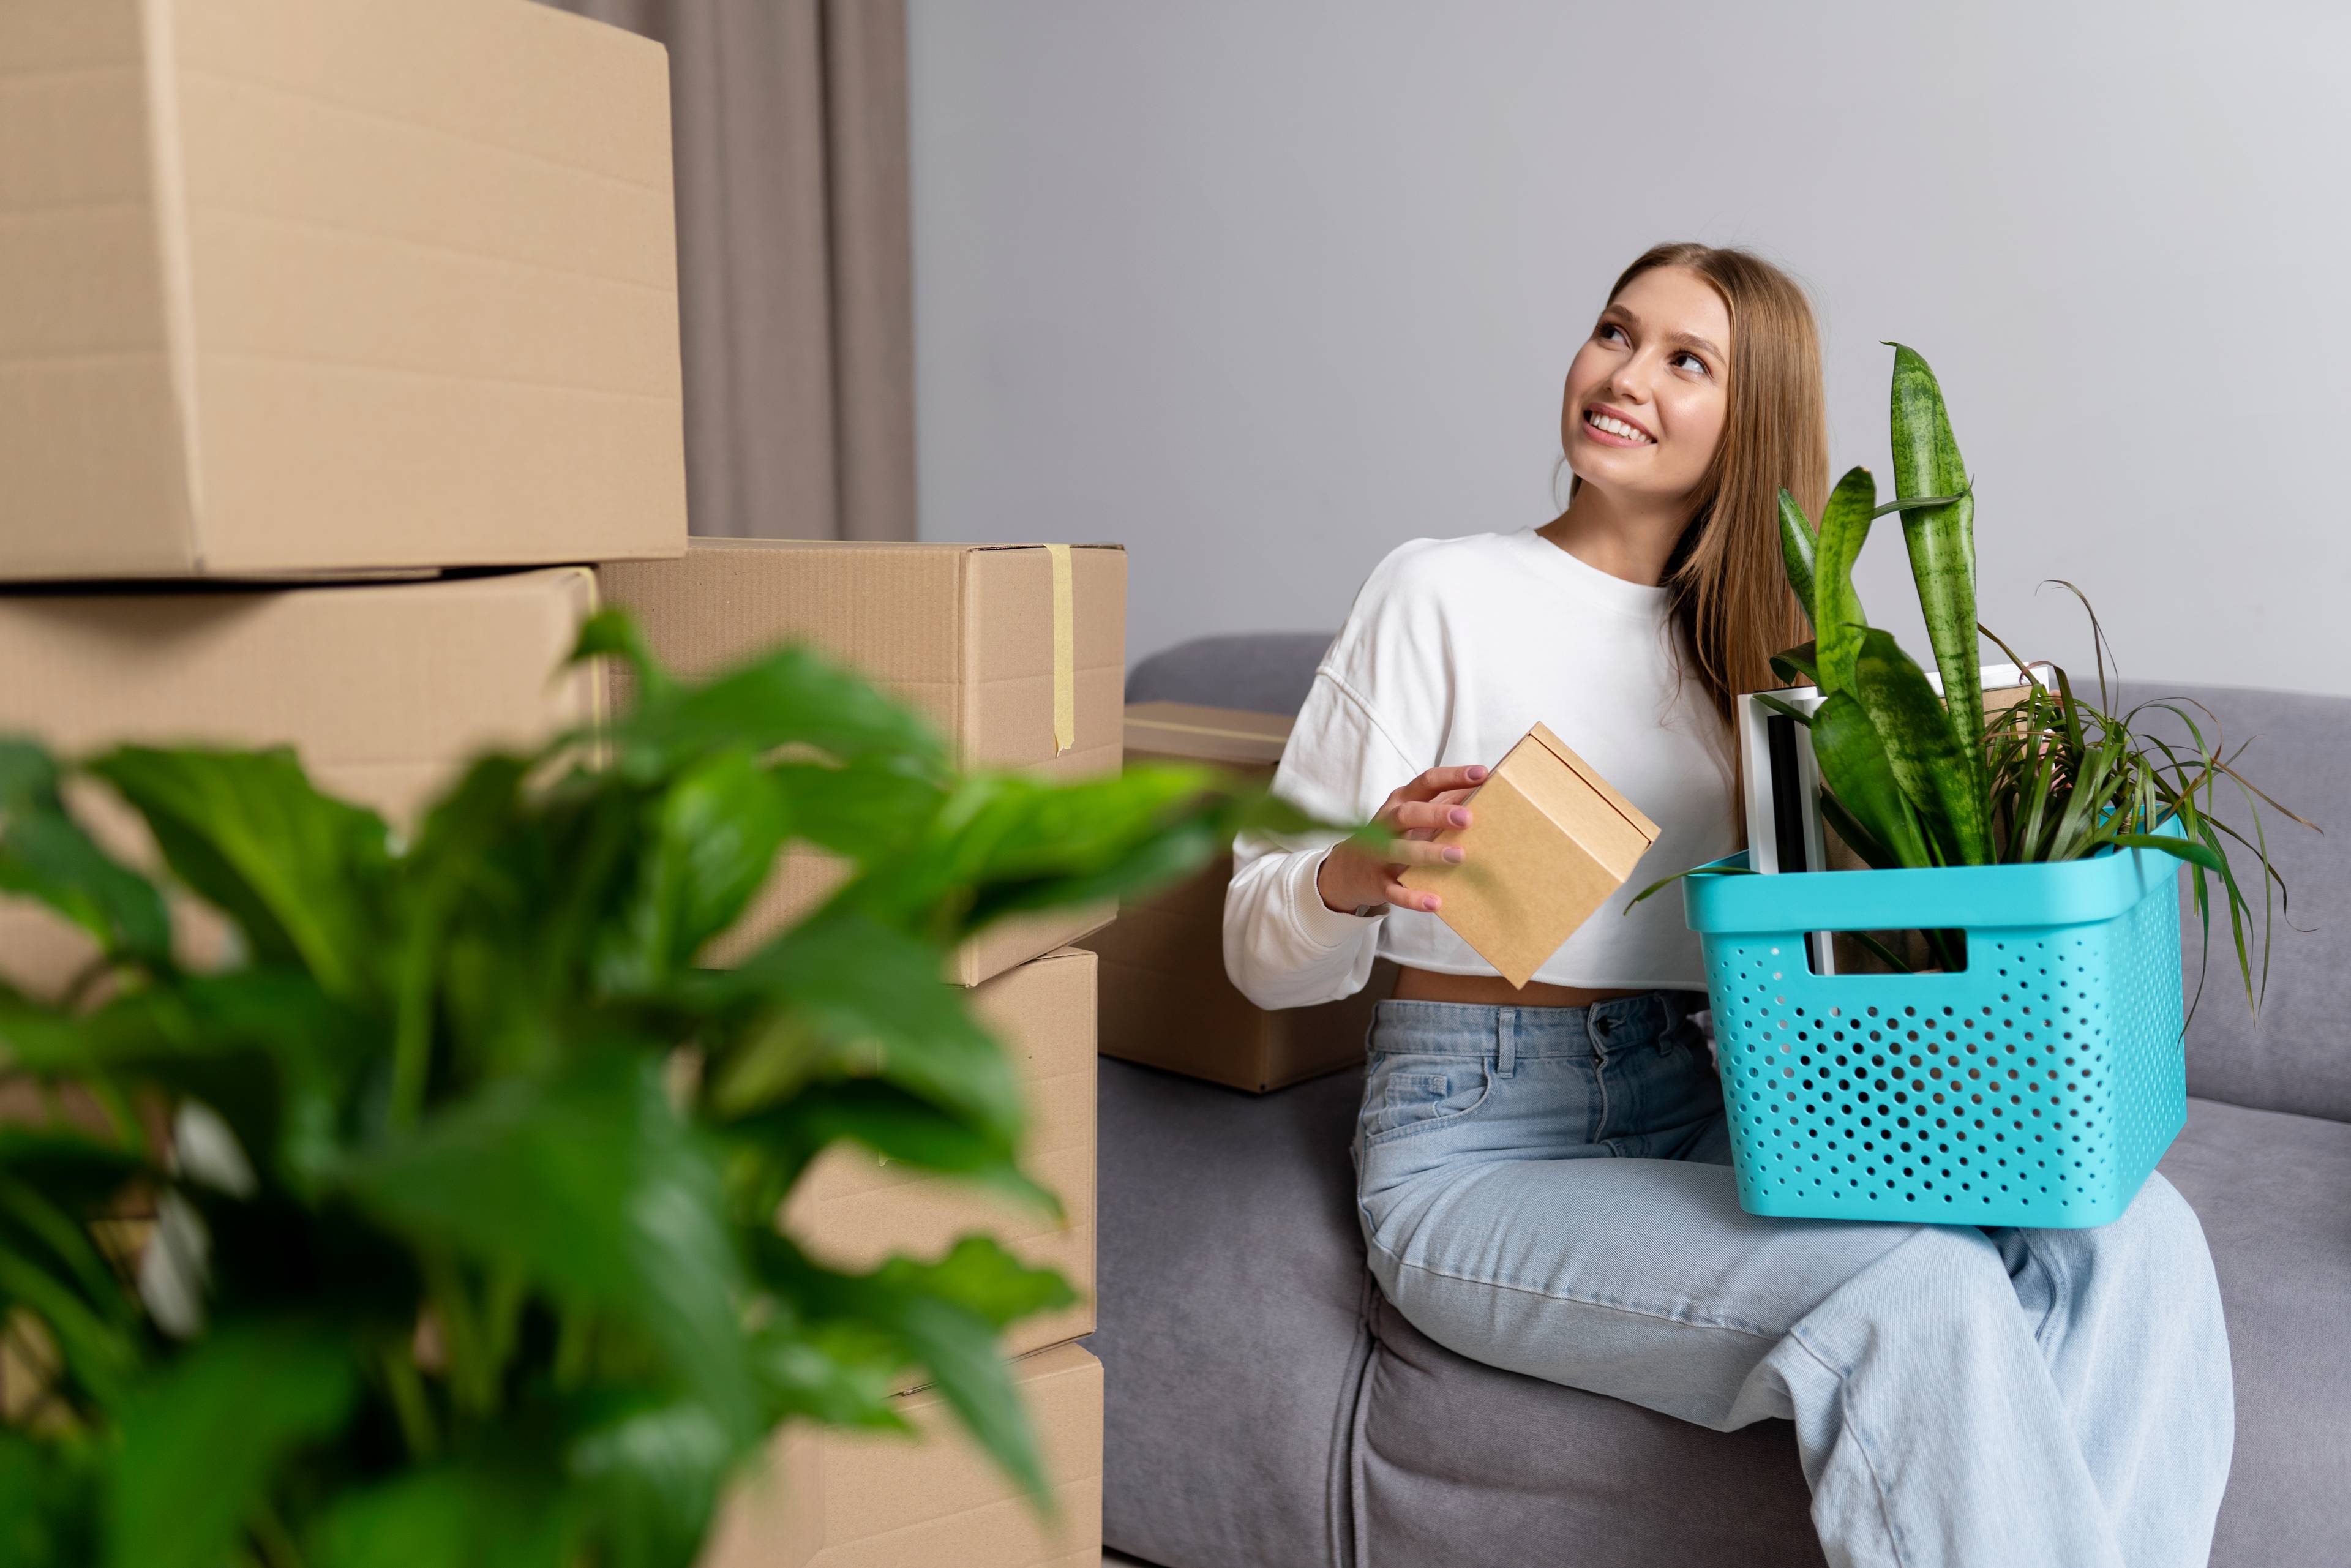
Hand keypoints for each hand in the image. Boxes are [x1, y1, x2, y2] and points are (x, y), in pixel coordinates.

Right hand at [1316, 764, 1488, 913]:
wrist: (1347, 870)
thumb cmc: (1393, 836)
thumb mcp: (1413, 817)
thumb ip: (1443, 804)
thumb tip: (1487, 792)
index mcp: (1401, 802)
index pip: (1426, 782)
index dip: (1452, 776)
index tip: (1481, 774)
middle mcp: (1387, 823)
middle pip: (1409, 813)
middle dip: (1437, 814)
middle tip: (1467, 818)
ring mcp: (1379, 853)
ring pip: (1400, 850)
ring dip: (1429, 852)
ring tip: (1458, 856)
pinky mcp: (1377, 882)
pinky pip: (1394, 890)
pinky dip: (1413, 897)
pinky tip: (1435, 902)